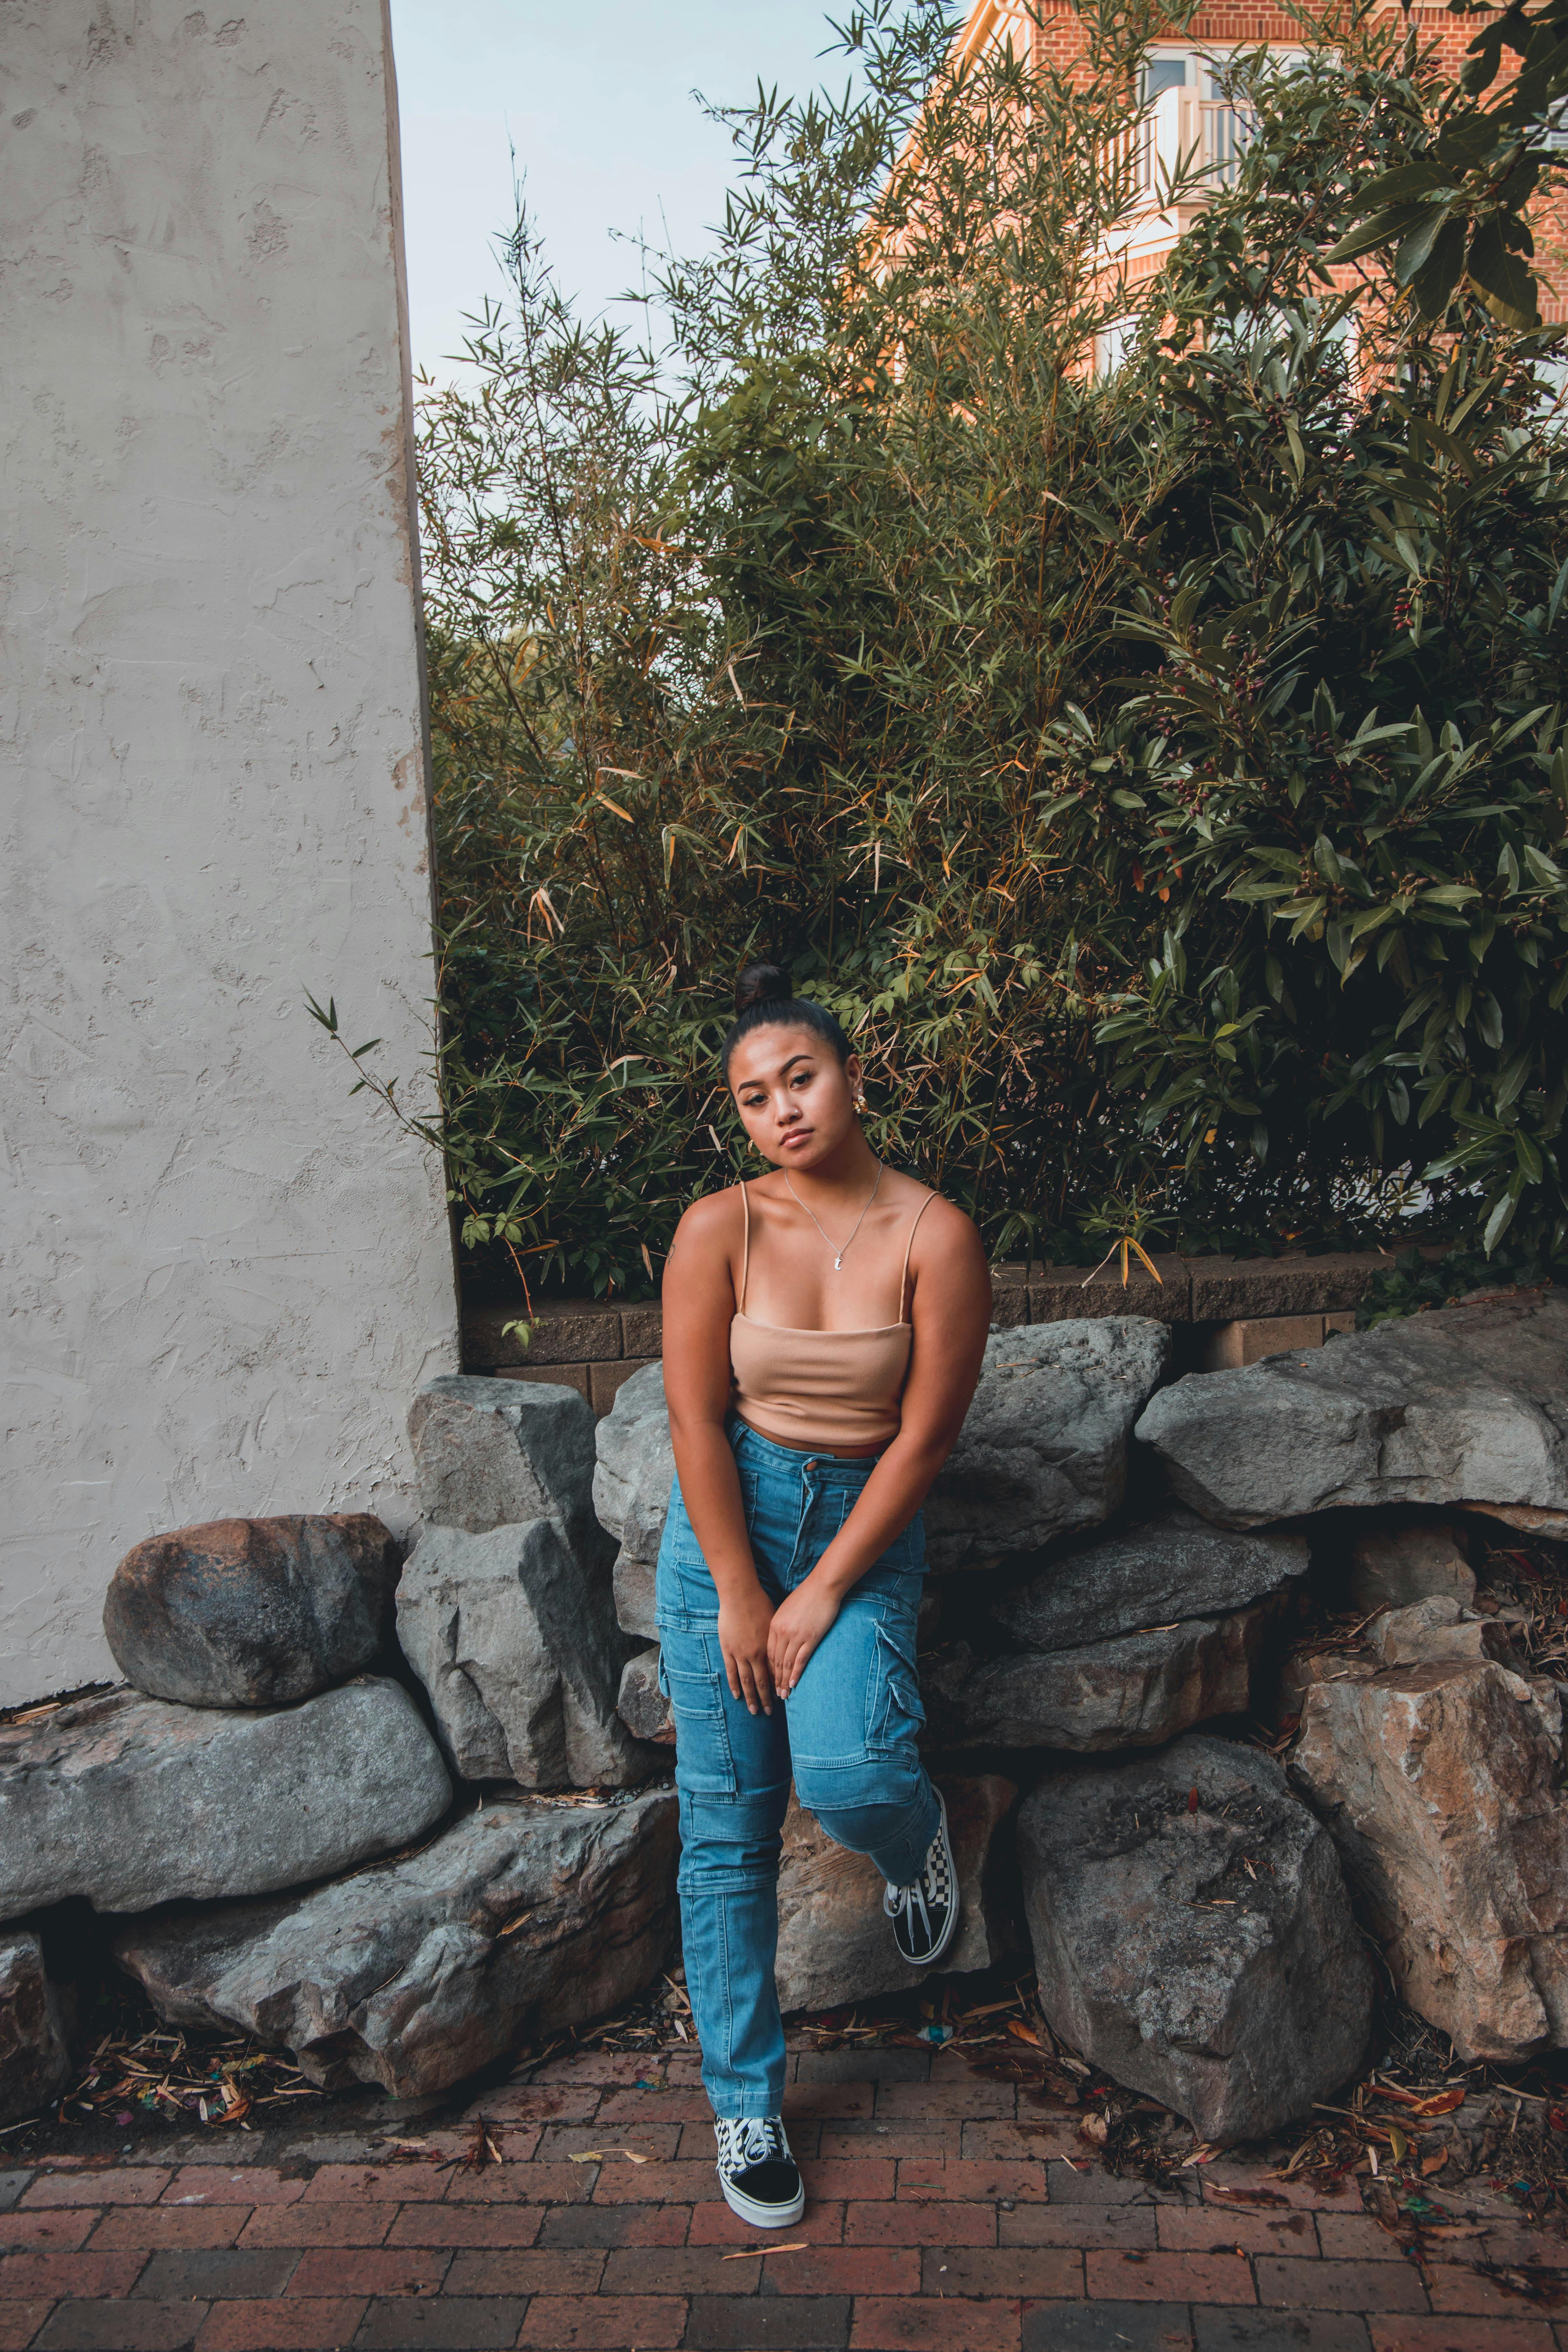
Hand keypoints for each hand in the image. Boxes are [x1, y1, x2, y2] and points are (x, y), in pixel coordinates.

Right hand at [717, 1581, 776, 1715]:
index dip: (778, 1686)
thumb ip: (777, 1636)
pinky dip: (735, 1685)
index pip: (775, 1672)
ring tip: (754, 1711)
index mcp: (769, 1647)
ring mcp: (741, 1653)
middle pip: (763, 1681)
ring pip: (747, 1681)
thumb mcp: (774, 1621)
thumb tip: (784, 1645)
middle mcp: (756, 1654)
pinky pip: (732, 1672)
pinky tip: (738, 1696)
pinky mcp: (728, 1650)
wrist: (740, 1595)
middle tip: (770, 1712)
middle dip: (767, 1698)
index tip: (782, 1697)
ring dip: (751, 1697)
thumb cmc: (760, 1603)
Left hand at [768, 1575, 844, 1696]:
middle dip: (774, 1680)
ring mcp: (796, 1636)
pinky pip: (801, 1659)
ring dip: (784, 1681)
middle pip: (776, 1661)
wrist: (822, 1587)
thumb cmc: (806, 1597)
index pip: (769, 1653)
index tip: (769, 1682)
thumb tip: (780, 1639)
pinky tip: (793, 1684)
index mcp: (774, 1625)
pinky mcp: (810, 1638)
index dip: (769, 1670)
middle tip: (774, 1695)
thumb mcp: (786, 1610)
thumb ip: (781, 1625)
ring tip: (784, 1695)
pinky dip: (796, 1674)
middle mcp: (782, 1632)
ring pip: (787, 1663)